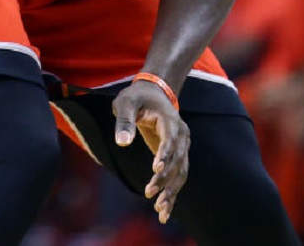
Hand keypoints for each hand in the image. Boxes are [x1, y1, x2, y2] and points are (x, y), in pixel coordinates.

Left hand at [112, 80, 189, 223]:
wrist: (152, 93)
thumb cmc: (136, 97)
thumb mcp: (125, 103)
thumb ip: (124, 121)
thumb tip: (122, 143)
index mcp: (169, 119)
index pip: (170, 139)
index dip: (165, 154)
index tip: (156, 170)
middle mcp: (181, 134)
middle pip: (177, 160)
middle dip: (165, 179)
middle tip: (149, 193)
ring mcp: (181, 145)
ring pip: (181, 172)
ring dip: (172, 191)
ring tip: (160, 210)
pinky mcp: (177, 155)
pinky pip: (178, 176)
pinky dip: (172, 192)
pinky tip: (164, 211)